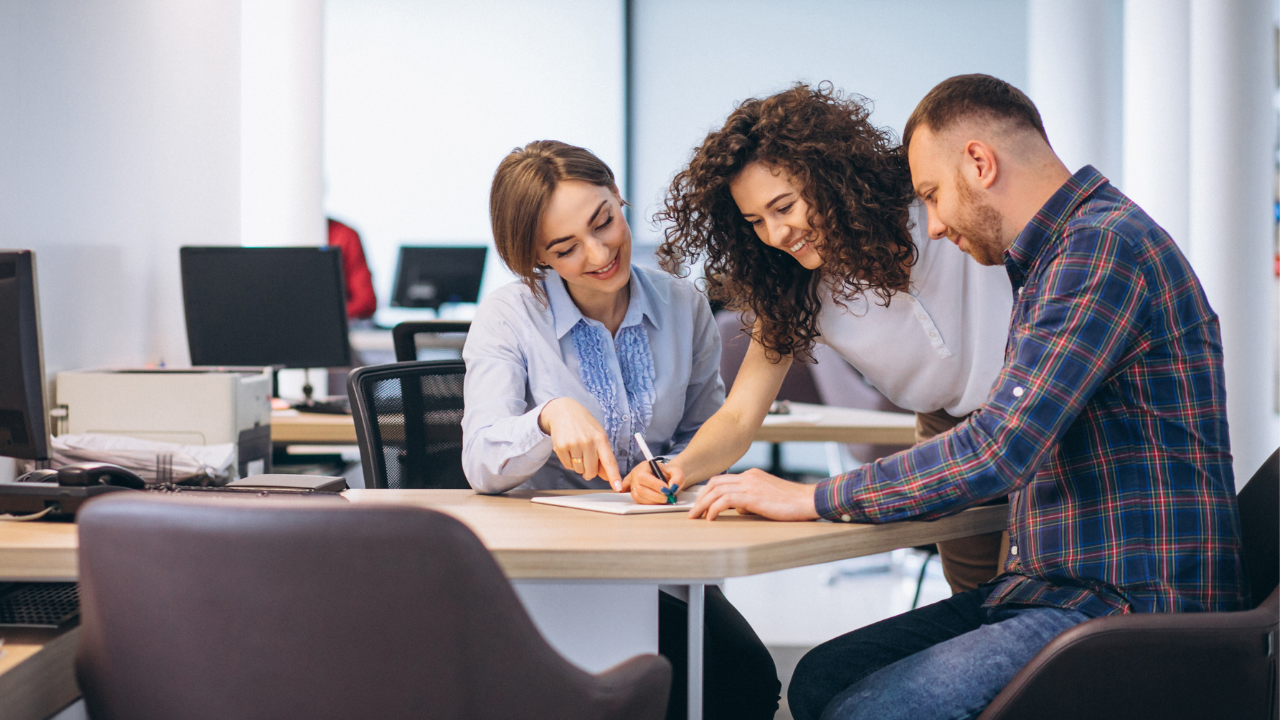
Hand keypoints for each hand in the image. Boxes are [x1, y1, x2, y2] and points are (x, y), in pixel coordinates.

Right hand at [538, 398, 622, 488]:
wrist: (563, 411)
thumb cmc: (584, 425)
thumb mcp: (598, 436)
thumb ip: (603, 456)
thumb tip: (606, 476)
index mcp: (601, 439)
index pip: (609, 461)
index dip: (614, 476)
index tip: (617, 487)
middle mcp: (588, 441)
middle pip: (591, 471)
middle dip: (589, 471)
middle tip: (587, 459)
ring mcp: (574, 444)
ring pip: (579, 470)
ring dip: (578, 465)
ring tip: (577, 449)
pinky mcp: (561, 447)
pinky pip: (568, 466)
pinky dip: (569, 462)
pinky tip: (569, 449)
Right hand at [622, 461, 686, 504]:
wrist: (667, 476)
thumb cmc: (670, 473)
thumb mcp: (677, 472)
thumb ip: (678, 478)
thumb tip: (673, 487)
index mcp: (644, 466)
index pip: (643, 476)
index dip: (654, 485)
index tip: (667, 490)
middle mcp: (635, 475)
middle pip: (640, 489)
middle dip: (656, 496)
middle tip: (668, 497)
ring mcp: (633, 485)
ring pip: (638, 497)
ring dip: (653, 501)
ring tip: (665, 499)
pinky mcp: (634, 493)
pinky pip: (638, 501)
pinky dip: (650, 503)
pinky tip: (658, 501)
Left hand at [688, 468, 819, 520]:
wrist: (808, 500)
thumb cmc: (792, 503)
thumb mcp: (767, 498)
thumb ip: (750, 500)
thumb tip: (738, 509)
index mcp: (752, 475)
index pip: (722, 480)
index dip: (707, 491)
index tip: (699, 503)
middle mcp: (748, 477)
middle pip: (715, 483)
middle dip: (700, 498)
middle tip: (692, 512)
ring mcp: (750, 485)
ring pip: (717, 490)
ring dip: (703, 504)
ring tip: (696, 517)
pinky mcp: (753, 496)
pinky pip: (726, 500)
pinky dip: (714, 508)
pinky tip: (710, 518)